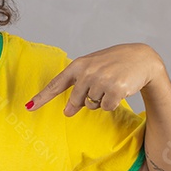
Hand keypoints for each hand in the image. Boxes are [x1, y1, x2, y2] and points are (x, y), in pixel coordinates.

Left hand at [26, 43, 162, 116]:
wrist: (141, 58)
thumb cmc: (114, 63)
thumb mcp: (93, 69)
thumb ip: (78, 87)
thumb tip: (68, 111)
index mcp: (79, 65)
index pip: (56, 84)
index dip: (42, 97)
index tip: (29, 107)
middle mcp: (87, 72)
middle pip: (76, 101)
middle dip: (85, 101)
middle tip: (100, 86)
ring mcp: (101, 80)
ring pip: (92, 105)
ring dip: (102, 99)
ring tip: (112, 84)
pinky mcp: (115, 89)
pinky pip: (107, 107)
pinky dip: (113, 103)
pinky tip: (120, 89)